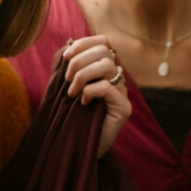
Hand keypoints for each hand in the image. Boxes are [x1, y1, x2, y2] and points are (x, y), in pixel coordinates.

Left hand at [62, 35, 130, 157]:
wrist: (81, 149)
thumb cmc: (73, 118)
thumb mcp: (69, 89)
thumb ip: (70, 69)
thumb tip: (66, 49)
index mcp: (105, 70)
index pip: (104, 42)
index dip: (84, 43)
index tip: (66, 55)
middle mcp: (118, 78)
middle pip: (104, 50)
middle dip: (79, 61)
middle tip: (67, 79)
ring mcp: (123, 93)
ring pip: (106, 65)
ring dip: (82, 76)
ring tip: (72, 92)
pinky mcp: (124, 108)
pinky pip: (106, 87)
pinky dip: (89, 91)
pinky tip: (82, 102)